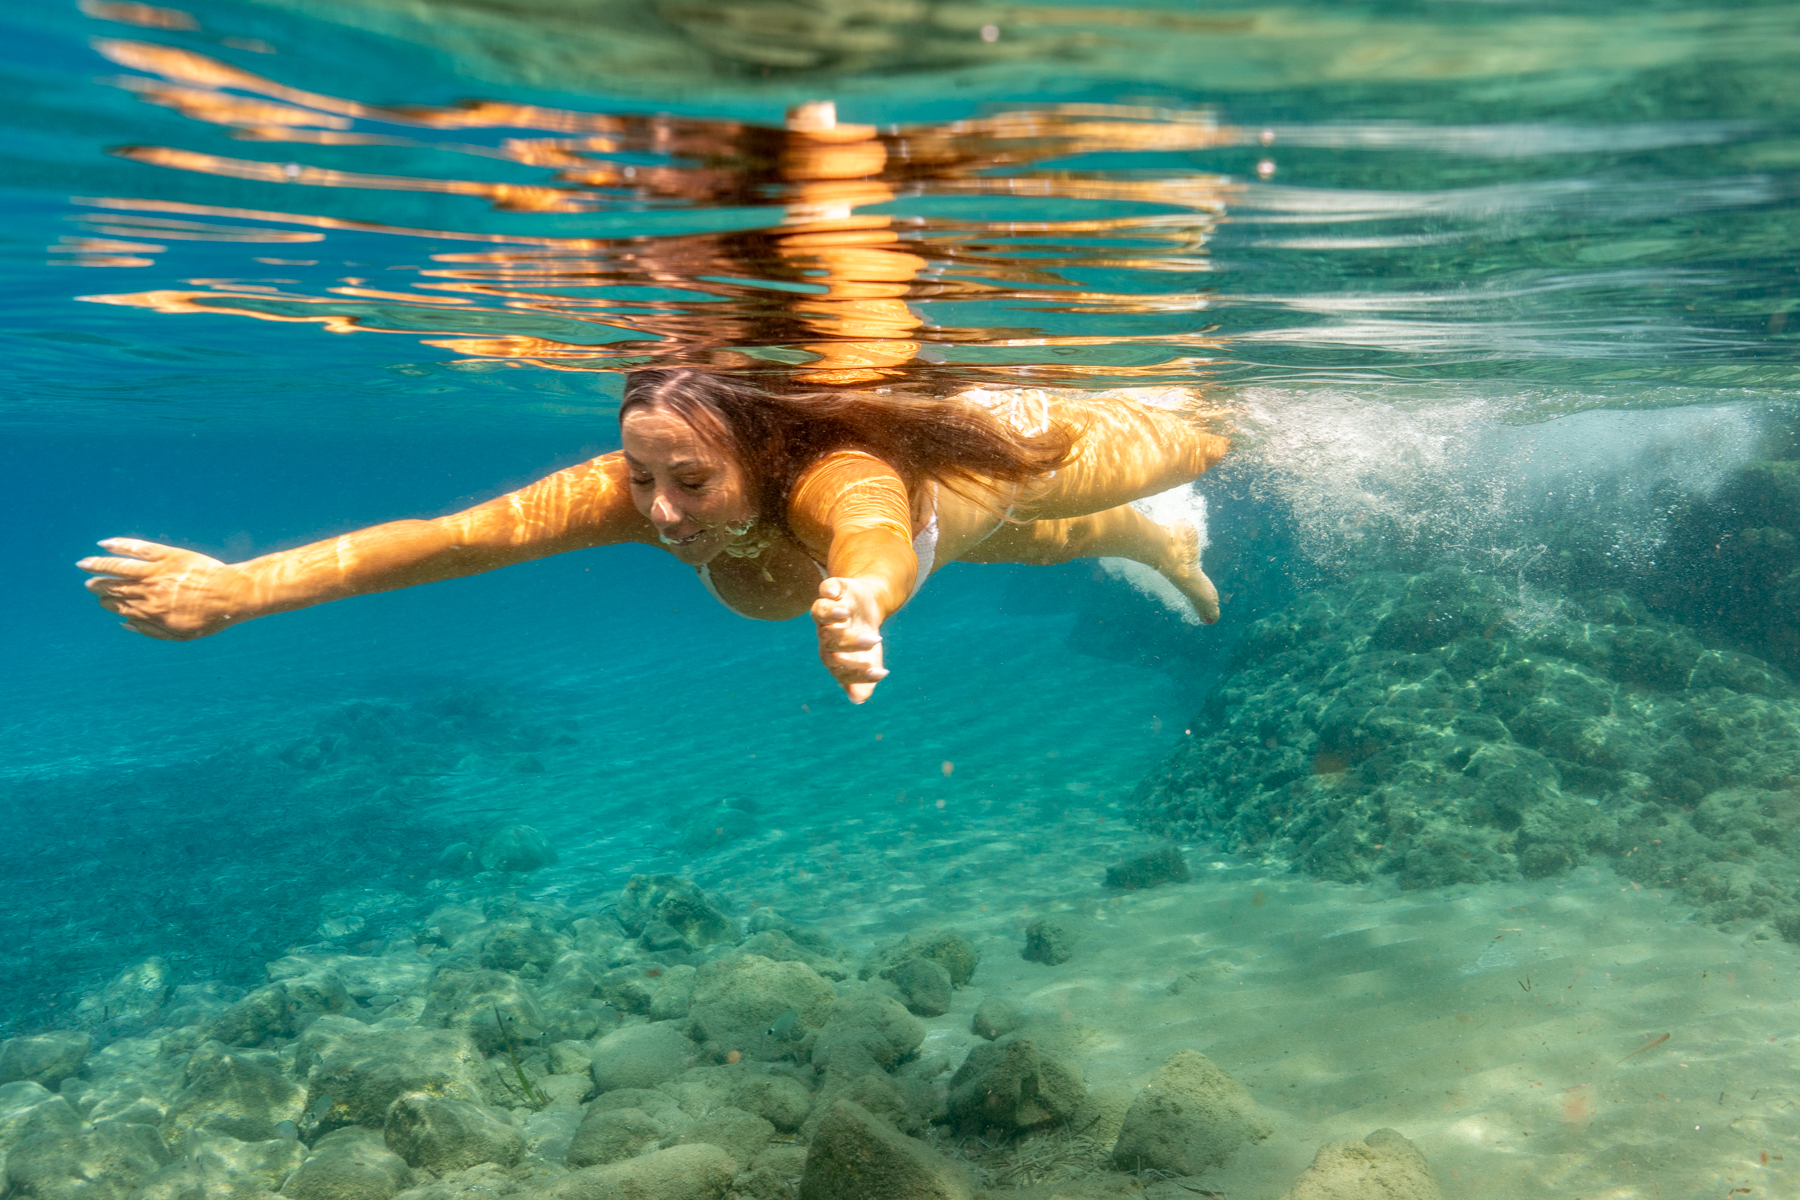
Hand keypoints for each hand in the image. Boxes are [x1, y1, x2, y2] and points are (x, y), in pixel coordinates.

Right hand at [77, 538, 247, 639]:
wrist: (232, 595)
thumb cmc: (209, 618)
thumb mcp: (180, 634)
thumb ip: (150, 631)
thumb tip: (125, 624)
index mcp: (149, 612)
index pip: (118, 606)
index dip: (107, 603)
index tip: (102, 601)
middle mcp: (147, 591)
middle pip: (114, 587)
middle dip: (98, 585)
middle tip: (89, 583)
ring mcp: (155, 572)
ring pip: (118, 567)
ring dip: (98, 565)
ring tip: (84, 563)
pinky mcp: (166, 555)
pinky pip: (137, 548)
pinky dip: (119, 545)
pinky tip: (105, 544)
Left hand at [811, 576, 889, 703]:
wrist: (865, 606)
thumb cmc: (864, 638)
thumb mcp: (869, 659)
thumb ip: (864, 680)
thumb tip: (858, 700)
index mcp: (832, 653)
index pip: (837, 667)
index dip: (857, 673)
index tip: (881, 673)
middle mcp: (825, 632)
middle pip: (828, 640)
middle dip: (850, 641)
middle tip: (874, 641)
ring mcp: (828, 609)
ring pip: (820, 612)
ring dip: (830, 614)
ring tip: (845, 613)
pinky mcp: (834, 589)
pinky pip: (826, 588)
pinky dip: (829, 589)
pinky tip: (837, 593)